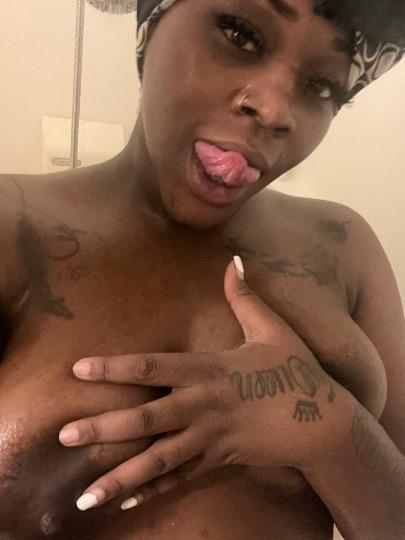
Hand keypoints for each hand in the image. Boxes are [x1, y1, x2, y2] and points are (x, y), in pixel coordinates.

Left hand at [59, 257, 349, 511]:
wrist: (323, 422)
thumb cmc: (296, 370)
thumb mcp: (272, 329)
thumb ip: (245, 297)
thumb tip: (234, 261)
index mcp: (210, 369)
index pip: (153, 367)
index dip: (115, 368)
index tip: (79, 370)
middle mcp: (203, 406)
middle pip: (146, 419)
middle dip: (104, 428)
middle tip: (64, 436)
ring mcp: (210, 438)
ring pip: (158, 460)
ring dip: (120, 476)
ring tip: (84, 496)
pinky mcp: (218, 461)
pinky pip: (180, 479)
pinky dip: (152, 491)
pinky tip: (126, 503)